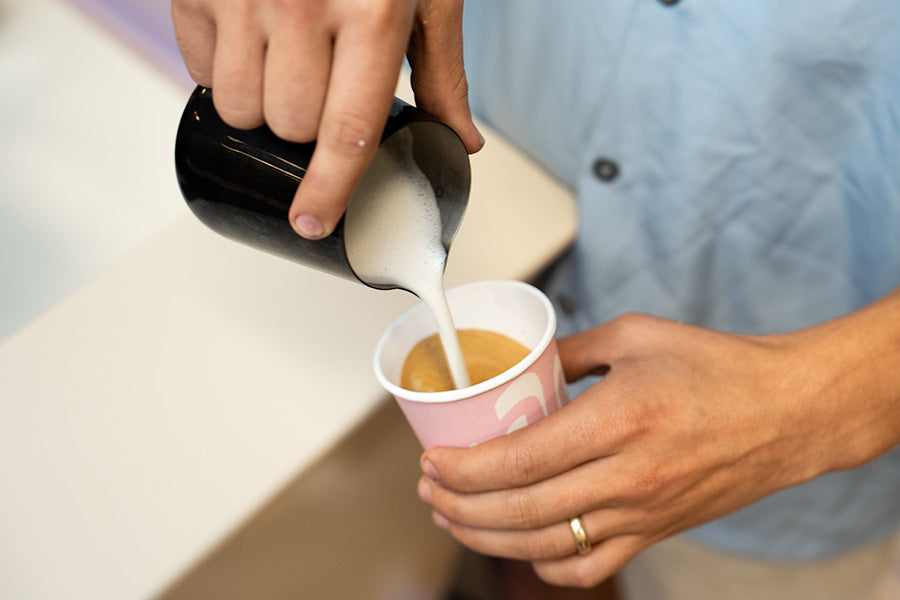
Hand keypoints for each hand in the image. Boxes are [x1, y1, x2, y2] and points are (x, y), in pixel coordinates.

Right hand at [172, 0, 482, 238]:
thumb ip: (443, 73)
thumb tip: (462, 142)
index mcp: (374, 14)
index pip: (347, 130)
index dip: (329, 189)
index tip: (314, 222)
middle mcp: (305, 6)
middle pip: (288, 127)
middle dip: (303, 131)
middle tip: (318, 95)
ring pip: (239, 108)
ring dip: (260, 110)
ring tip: (284, 68)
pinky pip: (201, 68)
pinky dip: (224, 71)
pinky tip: (251, 40)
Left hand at [416, 306, 899, 587]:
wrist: (790, 413)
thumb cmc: (719, 368)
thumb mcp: (636, 336)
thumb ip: (571, 349)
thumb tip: (526, 361)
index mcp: (617, 420)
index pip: (518, 461)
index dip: (462, 469)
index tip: (430, 461)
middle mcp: (627, 477)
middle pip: (519, 510)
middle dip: (458, 505)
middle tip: (428, 489)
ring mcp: (642, 514)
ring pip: (545, 545)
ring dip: (487, 537)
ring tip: (453, 518)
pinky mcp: (657, 532)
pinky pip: (590, 566)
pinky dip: (545, 563)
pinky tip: (521, 545)